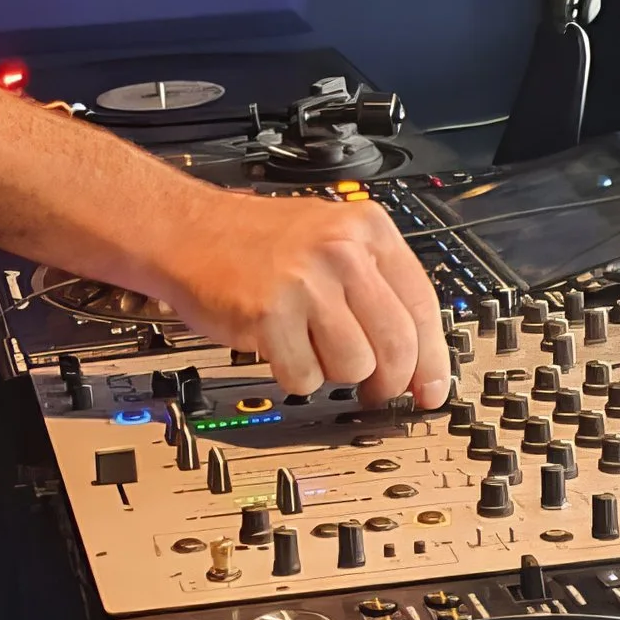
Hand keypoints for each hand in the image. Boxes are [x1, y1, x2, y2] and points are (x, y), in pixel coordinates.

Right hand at [155, 190, 449, 406]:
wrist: (186, 230)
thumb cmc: (257, 241)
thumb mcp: (331, 238)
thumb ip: (376, 285)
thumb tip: (415, 356)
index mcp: (367, 229)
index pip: (422, 306)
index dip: (432, 359)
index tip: (431, 390)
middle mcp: (341, 251)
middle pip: (396, 344)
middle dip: (389, 380)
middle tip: (376, 390)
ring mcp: (305, 282)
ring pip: (355, 365)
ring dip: (334, 373)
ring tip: (311, 349)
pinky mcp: (268, 314)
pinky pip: (305, 377)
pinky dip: (294, 376)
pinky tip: (281, 349)